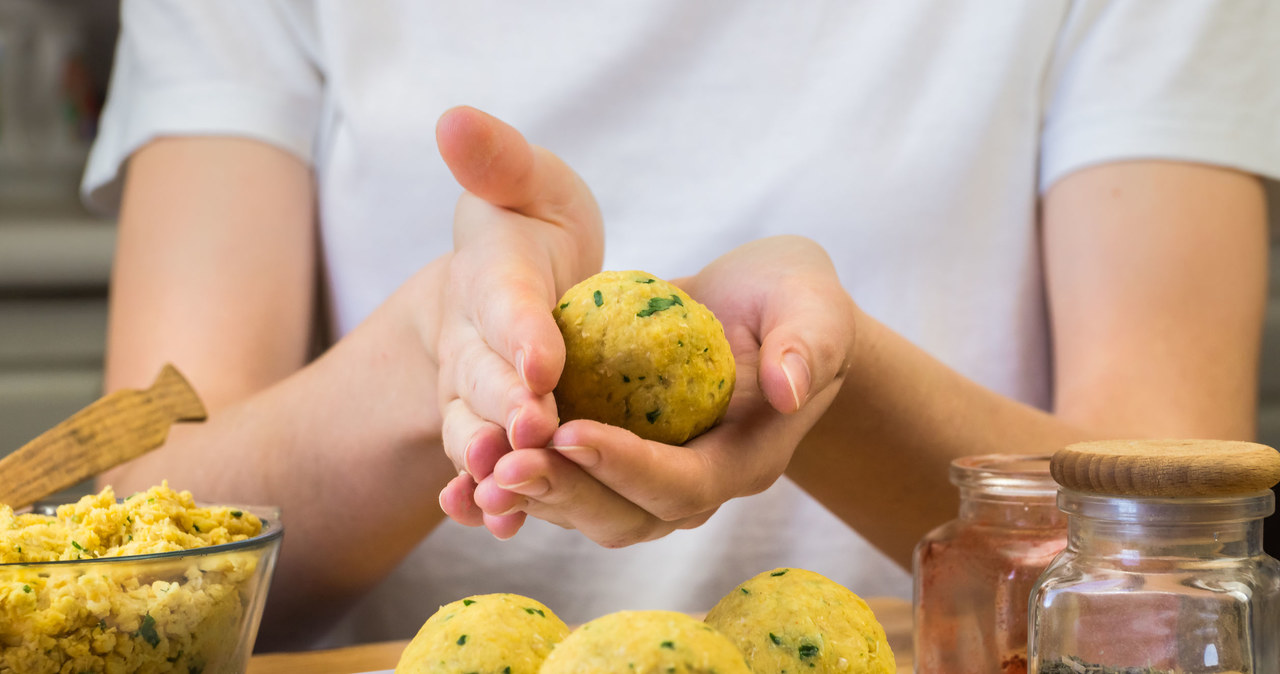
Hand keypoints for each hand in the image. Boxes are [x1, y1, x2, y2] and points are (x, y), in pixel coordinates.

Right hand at [432, 106, 602, 538]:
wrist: (508, 285)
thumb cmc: (531, 227)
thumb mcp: (527, 183)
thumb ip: (498, 160)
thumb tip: (453, 119)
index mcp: (490, 277)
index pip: (503, 303)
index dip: (519, 332)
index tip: (542, 360)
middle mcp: (471, 343)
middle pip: (482, 379)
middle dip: (506, 406)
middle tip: (532, 430)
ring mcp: (472, 393)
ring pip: (474, 432)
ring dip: (489, 462)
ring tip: (507, 492)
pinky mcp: (486, 429)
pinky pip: (481, 467)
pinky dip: (486, 497)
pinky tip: (502, 523)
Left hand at [471, 235, 858, 545]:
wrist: (764, 313)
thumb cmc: (791, 300)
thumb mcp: (812, 304)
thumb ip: (810, 342)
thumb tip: (789, 387)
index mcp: (746, 456)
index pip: (684, 483)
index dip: (627, 467)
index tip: (571, 430)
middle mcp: (699, 484)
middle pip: (627, 516)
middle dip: (566, 493)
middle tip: (505, 464)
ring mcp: (655, 480)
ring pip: (590, 513)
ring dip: (536, 497)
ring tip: (480, 471)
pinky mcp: (620, 463)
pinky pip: (570, 489)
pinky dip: (522, 490)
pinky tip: (467, 481)